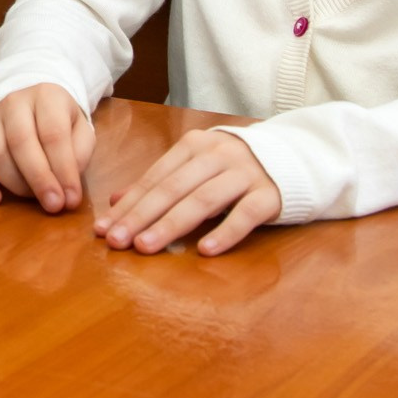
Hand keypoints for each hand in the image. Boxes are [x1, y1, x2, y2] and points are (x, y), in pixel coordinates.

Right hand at [0, 83, 94, 212]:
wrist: (31, 100)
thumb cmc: (60, 121)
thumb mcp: (80, 129)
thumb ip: (79, 154)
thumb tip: (68, 188)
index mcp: (46, 96)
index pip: (53, 133)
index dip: (63, 169)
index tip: (71, 199)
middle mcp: (13, 103)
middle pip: (20, 142)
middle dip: (39, 179)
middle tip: (54, 205)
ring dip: (15, 183)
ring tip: (33, 197)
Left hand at [94, 128, 280, 255]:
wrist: (294, 156)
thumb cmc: (233, 167)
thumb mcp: (195, 167)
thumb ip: (160, 182)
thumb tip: (117, 201)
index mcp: (194, 146)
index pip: (155, 178)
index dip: (129, 205)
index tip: (103, 229)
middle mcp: (217, 155)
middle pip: (173, 189)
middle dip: (141, 216)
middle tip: (116, 241)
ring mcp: (245, 173)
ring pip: (203, 200)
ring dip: (171, 225)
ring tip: (146, 247)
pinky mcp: (270, 194)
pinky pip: (245, 215)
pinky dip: (224, 232)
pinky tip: (204, 251)